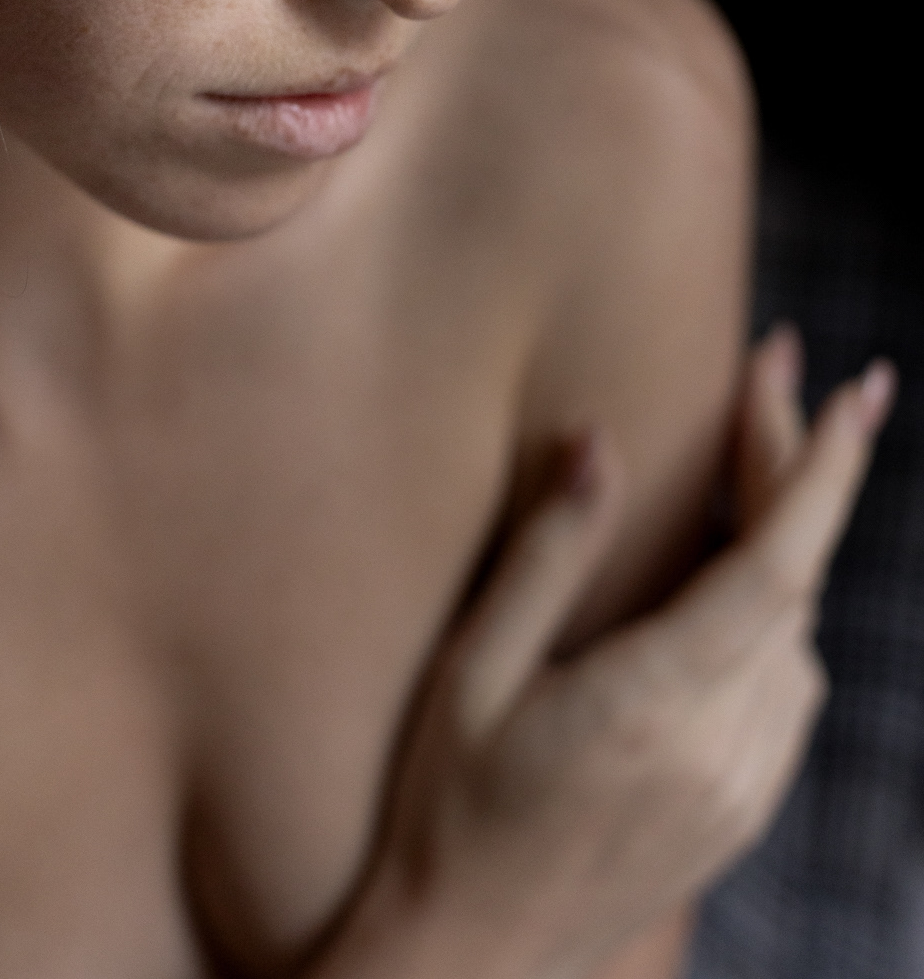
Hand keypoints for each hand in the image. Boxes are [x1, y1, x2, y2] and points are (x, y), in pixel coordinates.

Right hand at [309, 330, 895, 978]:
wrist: (465, 963)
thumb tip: (599, 441)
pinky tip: (730, 586)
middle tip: (773, 378)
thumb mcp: (473, 669)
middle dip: (792, 471)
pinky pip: (790, 694)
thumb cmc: (445, 807)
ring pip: (801, 636)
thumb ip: (547, 553)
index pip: (775, 565)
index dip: (820, 468)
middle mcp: (719, 749)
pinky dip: (774, 617)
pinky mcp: (740, 816)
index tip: (853, 388)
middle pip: (794, 582)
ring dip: (784, 543)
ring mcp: (740, 791)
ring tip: (745, 463)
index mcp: (651, 702)